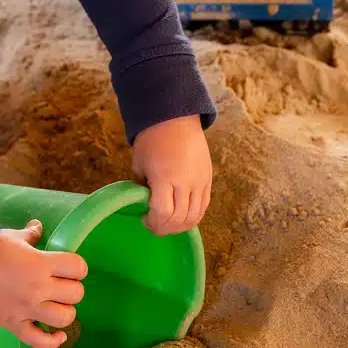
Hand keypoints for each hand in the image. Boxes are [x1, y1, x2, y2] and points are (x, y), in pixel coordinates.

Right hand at [0, 219, 86, 347]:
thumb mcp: (13, 236)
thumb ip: (31, 234)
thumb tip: (38, 227)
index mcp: (41, 263)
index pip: (77, 267)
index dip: (77, 267)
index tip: (69, 267)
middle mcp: (39, 288)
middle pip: (75, 294)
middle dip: (72, 288)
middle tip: (61, 284)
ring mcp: (28, 309)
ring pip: (64, 318)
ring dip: (65, 311)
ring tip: (57, 304)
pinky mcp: (15, 324)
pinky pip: (41, 342)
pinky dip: (53, 342)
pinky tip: (58, 335)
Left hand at [131, 114, 211, 235]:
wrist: (175, 119)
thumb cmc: (151, 139)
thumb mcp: (138, 163)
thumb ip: (141, 186)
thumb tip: (145, 204)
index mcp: (164, 177)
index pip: (163, 212)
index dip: (153, 223)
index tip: (144, 220)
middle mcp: (185, 182)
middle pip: (179, 219)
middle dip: (165, 228)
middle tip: (154, 226)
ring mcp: (200, 182)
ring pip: (194, 216)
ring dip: (180, 226)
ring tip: (168, 223)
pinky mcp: (208, 180)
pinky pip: (204, 206)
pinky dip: (193, 216)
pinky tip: (182, 217)